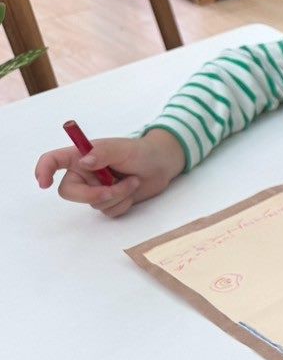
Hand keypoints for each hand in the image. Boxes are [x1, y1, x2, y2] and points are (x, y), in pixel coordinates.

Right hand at [34, 129, 184, 217]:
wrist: (162, 165)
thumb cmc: (140, 151)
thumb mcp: (122, 148)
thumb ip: (103, 152)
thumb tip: (84, 162)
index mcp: (80, 156)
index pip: (52, 160)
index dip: (43, 171)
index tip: (44, 183)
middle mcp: (84, 174)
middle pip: (70, 192)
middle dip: (91, 194)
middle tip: (112, 190)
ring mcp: (96, 189)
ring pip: (94, 203)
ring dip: (117, 195)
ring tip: (132, 180)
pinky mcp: (109, 201)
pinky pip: (108, 211)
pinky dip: (123, 203)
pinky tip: (132, 189)